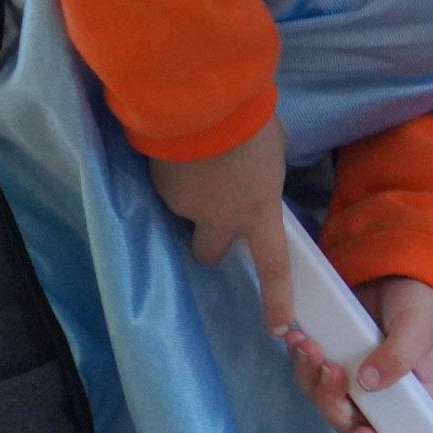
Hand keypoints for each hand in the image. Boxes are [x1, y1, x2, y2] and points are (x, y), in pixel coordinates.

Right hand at [148, 120, 296, 337]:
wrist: (197, 105)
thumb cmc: (249, 123)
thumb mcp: (273, 152)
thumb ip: (264, 176)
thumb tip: (252, 177)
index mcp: (257, 213)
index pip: (272, 267)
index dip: (276, 299)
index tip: (277, 327)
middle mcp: (218, 220)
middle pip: (208, 253)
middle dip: (210, 242)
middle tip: (213, 214)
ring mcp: (182, 206)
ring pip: (185, 212)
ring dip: (192, 194)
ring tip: (199, 157)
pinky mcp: (155, 187)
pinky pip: (167, 186)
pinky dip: (174, 173)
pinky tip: (181, 149)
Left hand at [285, 275, 432, 432]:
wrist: (398, 277)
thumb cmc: (421, 308)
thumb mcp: (418, 328)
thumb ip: (399, 355)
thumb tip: (369, 382)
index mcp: (410, 400)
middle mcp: (378, 399)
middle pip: (348, 421)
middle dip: (332, 400)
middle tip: (329, 368)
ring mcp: (351, 383)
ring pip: (322, 399)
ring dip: (310, 377)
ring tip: (308, 346)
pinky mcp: (331, 362)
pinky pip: (309, 374)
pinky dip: (300, 360)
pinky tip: (298, 339)